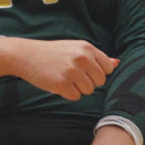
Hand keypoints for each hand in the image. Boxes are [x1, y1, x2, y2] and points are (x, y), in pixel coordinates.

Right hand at [0, 38, 117, 99]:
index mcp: (87, 48)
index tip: (84, 69)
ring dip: (78, 88)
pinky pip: (75, 97)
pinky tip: (58, 83)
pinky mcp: (62, 84)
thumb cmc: (54, 52)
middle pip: (99, 82)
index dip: (96, 72)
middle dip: (88, 81)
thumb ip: (96, 57)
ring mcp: (72, 71)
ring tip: (64, 77)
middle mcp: (82, 58)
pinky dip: (67, 93)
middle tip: (72, 74)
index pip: (108, 69)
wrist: (27, 55)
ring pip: (88, 91)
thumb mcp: (75, 48)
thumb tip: (117, 63)